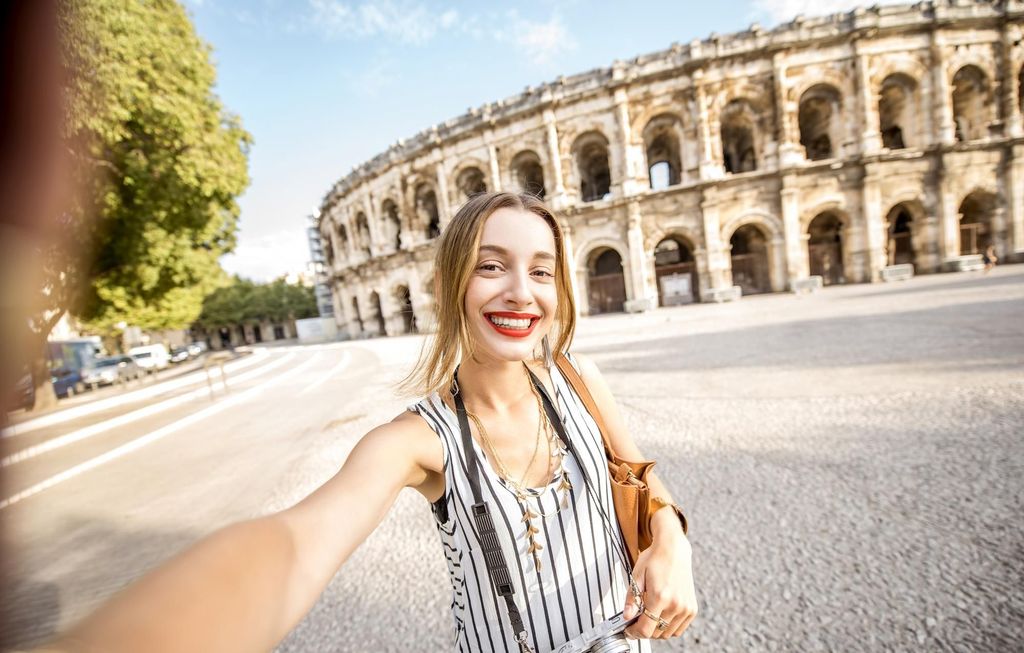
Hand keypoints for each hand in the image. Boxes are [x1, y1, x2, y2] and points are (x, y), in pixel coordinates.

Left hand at [623, 516, 696, 639]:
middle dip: (644, 630)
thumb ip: (632, 599)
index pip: (646, 629)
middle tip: (636, 621)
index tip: (628, 630)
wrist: (674, 549)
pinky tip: (661, 615)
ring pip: (667, 633)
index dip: (634, 633)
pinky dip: (668, 627)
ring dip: (656, 630)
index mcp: (660, 596)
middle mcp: (675, 604)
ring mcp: (685, 608)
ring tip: (649, 616)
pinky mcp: (692, 609)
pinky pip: (678, 629)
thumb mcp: (637, 576)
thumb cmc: (654, 559)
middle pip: (656, 633)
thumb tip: (627, 617)